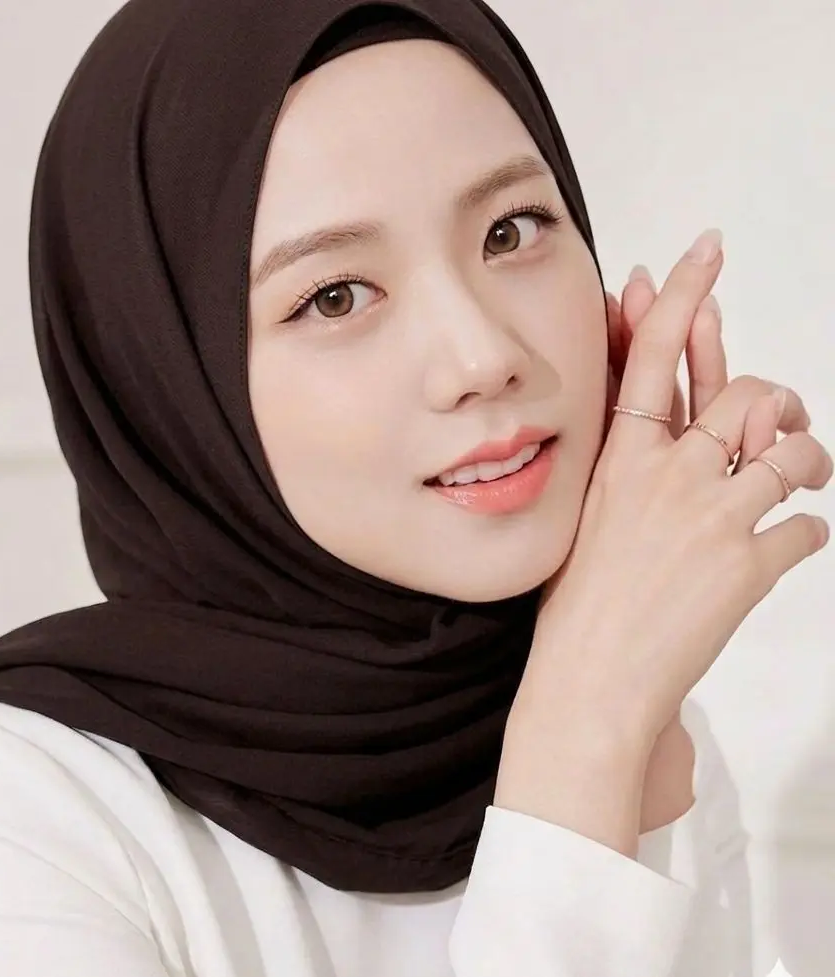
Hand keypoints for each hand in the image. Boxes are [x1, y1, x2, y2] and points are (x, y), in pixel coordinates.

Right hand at [527, 229, 831, 749]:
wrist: (590, 679)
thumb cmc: (582, 600)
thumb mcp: (593, 514)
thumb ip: (635, 459)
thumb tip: (669, 418)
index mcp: (623, 459)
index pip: (654, 354)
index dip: (682, 294)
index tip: (705, 249)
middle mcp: (669, 474)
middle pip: (749, 396)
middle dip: (780, 404)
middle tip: (785, 423)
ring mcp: (711, 517)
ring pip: (794, 452)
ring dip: (806, 462)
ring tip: (796, 482)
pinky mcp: (748, 565)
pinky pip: (808, 528)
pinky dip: (805, 535)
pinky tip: (780, 550)